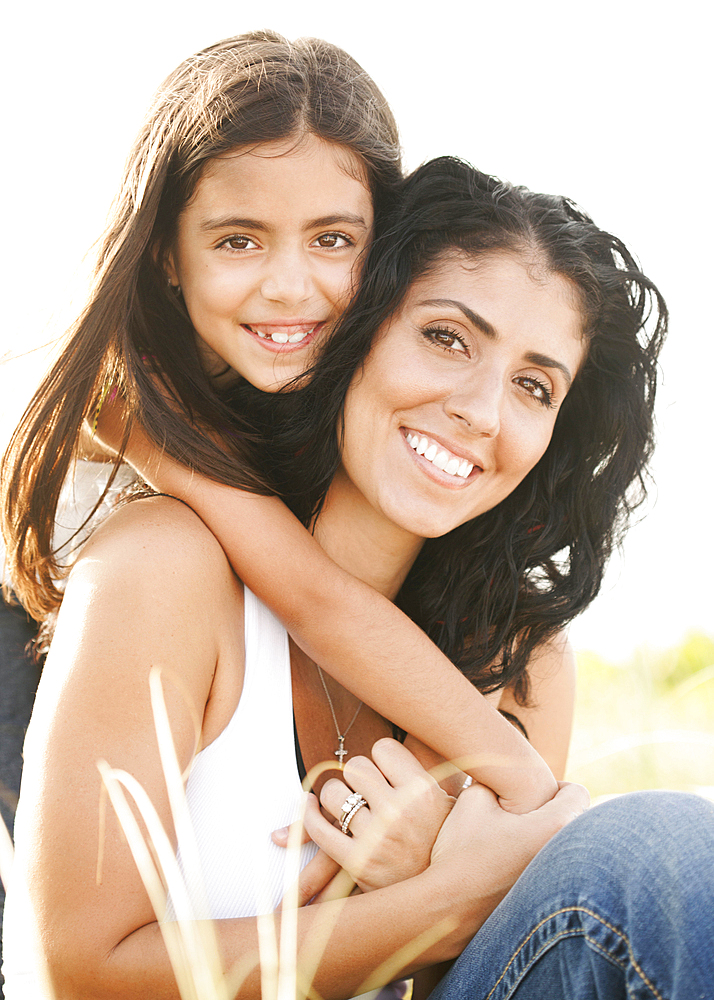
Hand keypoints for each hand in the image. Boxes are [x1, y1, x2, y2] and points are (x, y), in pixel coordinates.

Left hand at [302, 738, 455, 892]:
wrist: (448, 898)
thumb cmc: (444, 843)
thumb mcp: (450, 804)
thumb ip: (430, 773)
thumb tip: (437, 737)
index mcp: (424, 791)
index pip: (383, 748)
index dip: (380, 758)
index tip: (383, 771)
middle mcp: (400, 811)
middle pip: (355, 766)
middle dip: (357, 776)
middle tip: (366, 791)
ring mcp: (377, 838)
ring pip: (333, 793)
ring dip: (335, 796)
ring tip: (348, 806)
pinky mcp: (357, 863)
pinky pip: (318, 828)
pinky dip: (307, 814)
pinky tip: (309, 806)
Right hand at [429, 780, 589, 905]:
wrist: (447, 906)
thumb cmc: (461, 849)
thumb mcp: (474, 797)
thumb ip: (497, 779)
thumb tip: (507, 776)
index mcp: (555, 826)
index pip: (577, 791)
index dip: (555, 786)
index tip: (532, 794)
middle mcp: (566, 857)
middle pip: (577, 821)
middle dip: (554, 813)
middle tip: (523, 815)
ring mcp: (558, 885)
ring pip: (567, 849)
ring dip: (549, 840)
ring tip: (517, 839)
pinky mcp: (544, 902)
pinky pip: (557, 874)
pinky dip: (542, 865)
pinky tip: (511, 865)